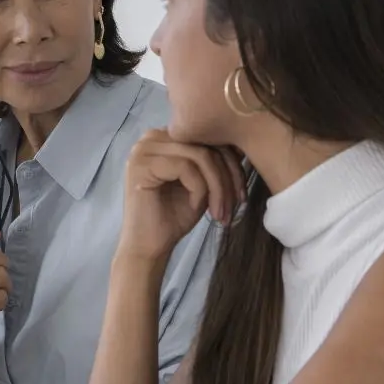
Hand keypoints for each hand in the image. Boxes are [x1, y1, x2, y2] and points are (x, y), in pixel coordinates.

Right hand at [120, 129, 244, 259]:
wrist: (150, 246)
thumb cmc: (174, 217)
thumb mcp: (202, 183)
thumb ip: (213, 161)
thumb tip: (241, 148)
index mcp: (164, 138)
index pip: (206, 136)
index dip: (231, 163)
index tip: (240, 193)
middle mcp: (151, 138)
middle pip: (205, 144)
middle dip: (228, 175)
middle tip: (236, 204)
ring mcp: (143, 150)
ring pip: (199, 156)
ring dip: (218, 186)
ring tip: (221, 211)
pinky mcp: (142, 165)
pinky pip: (186, 168)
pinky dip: (200, 190)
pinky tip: (197, 208)